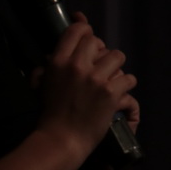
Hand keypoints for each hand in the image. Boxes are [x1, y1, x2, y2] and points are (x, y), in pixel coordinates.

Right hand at [36, 11, 137, 153]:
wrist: (61, 139)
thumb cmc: (49, 114)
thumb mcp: (41, 84)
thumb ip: (46, 65)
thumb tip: (51, 53)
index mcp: (58, 61)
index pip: (78, 30)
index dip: (86, 30)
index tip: (88, 39)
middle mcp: (78, 65)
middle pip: (98, 41)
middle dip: (100, 52)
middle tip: (98, 65)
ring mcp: (96, 78)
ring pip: (118, 56)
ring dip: (116, 67)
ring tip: (111, 79)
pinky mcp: (111, 92)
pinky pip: (129, 78)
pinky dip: (126, 86)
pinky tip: (119, 93)